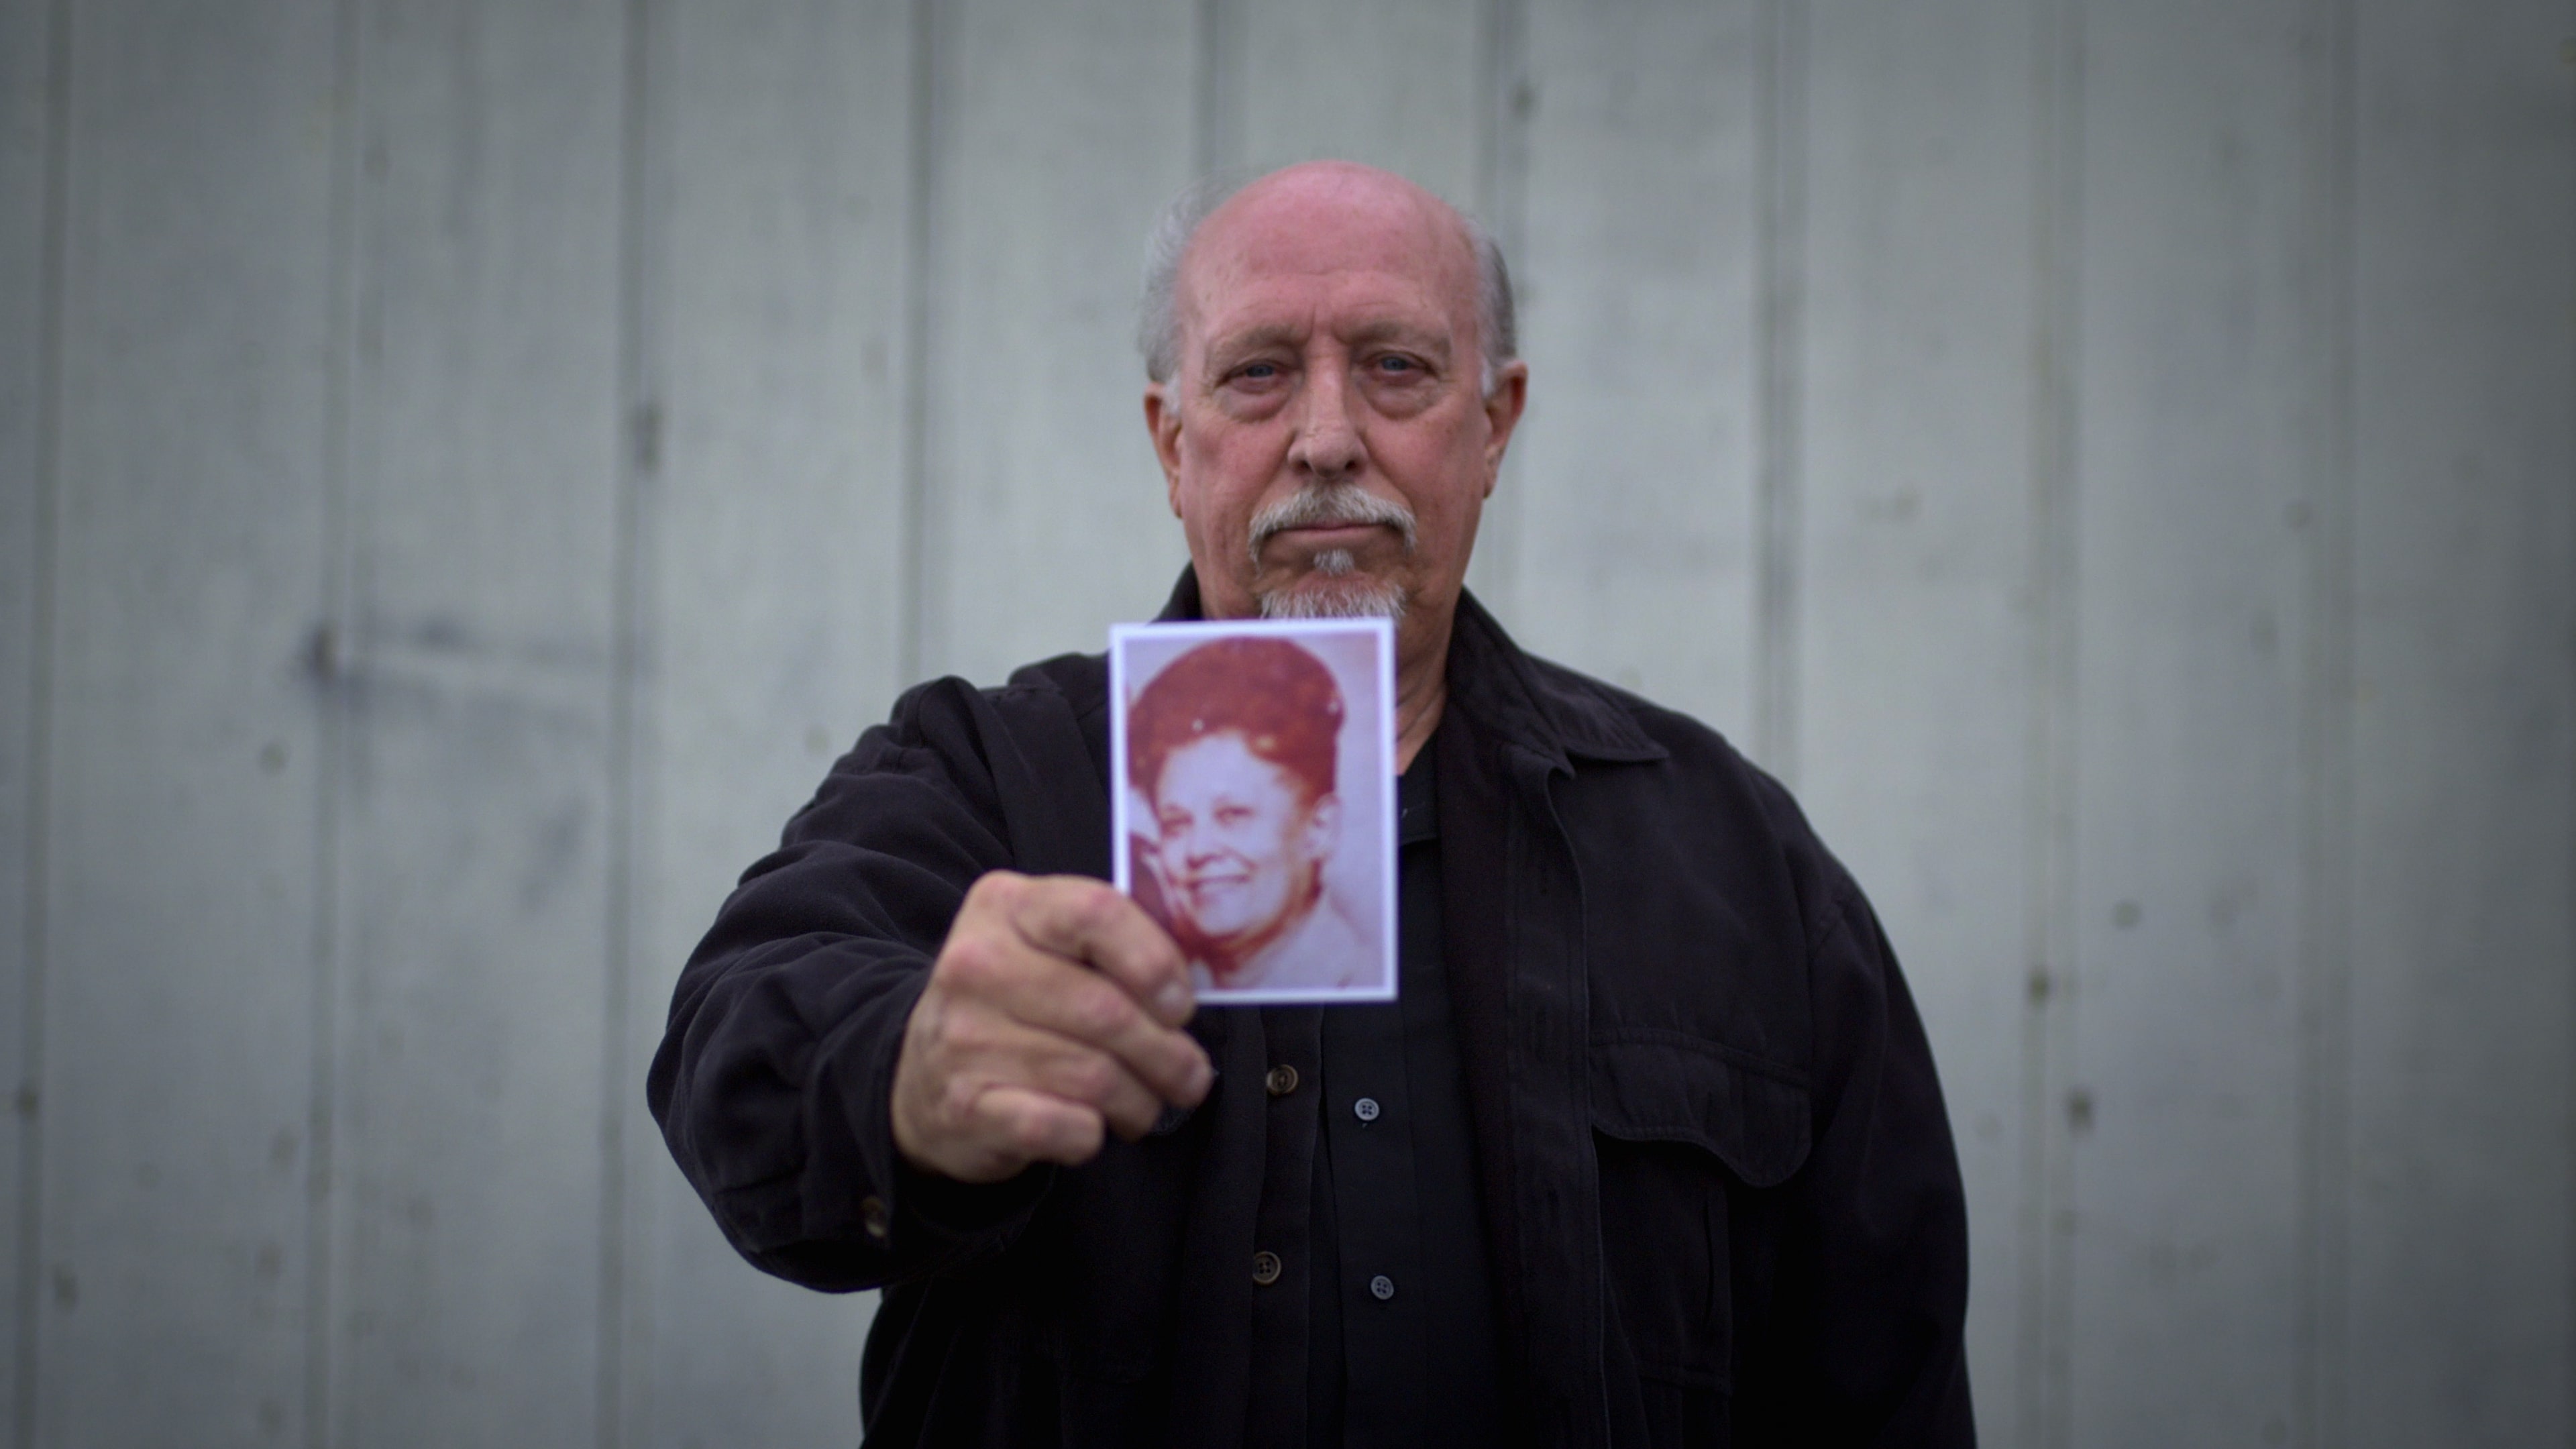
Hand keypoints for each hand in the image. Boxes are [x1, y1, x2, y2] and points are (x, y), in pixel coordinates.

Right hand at [891, 871, 1213, 1183]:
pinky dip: (1093, 1134)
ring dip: (1140, 1100)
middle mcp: (976, 964)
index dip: (1156, 961)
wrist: (919, 1078)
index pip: (1096, 913)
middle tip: (1189, 1075)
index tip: (1180, 1003)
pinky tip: (1093, 1128)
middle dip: (1167, 1053)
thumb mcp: (1047, 949)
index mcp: (1005, 907)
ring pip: (1094, 1075)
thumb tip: (1194, 984)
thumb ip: (1112, 947)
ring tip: (1146, 1104)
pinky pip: (1064, 1126)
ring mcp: (963, 1037)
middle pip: (1106, 1010)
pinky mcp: (964, 1106)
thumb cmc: (1013, 1007)